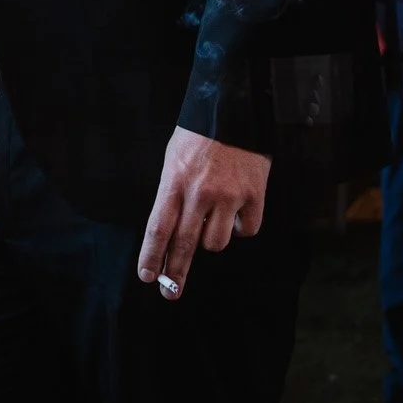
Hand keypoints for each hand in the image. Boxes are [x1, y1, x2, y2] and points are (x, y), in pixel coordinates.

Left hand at [136, 127, 270, 302]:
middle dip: (176, 272)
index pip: (159, 228)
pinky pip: (247, 230)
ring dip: (213, 239)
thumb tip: (170, 232)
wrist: (234, 109)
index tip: (147, 276)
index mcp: (174, 182)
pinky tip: (237, 215)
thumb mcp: (174, 159)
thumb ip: (172, 194)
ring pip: (217, 242)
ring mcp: (229, 196)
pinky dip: (241, 227)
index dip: (152, 256)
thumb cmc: (199, 136)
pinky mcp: (254, 195)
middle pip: (185, 244)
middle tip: (169, 292)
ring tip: (214, 220)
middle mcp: (200, 192)